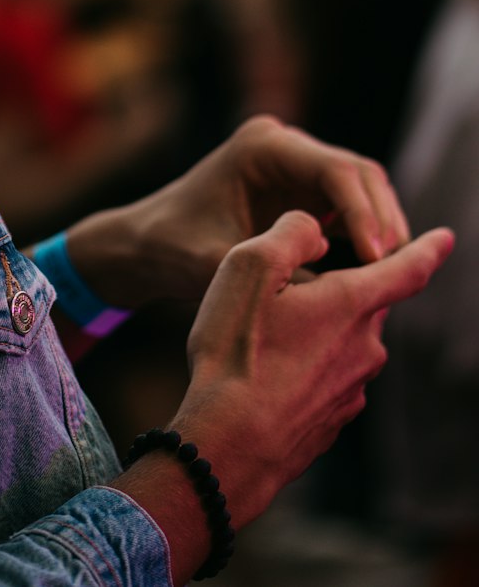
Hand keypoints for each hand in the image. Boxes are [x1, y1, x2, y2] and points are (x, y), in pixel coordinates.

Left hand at [65, 114, 411, 309]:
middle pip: (358, 174)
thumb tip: (347, 289)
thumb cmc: (172, 249)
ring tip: (393, 278)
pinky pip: (348, 208)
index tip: (379, 259)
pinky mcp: (301, 192)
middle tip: (398, 271)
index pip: (334, 169)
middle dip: (382, 220)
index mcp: (262, 146)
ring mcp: (294, 167)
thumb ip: (280, 272)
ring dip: (380, 228)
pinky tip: (375, 275)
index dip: (363, 213)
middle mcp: (284, 147)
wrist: (144, 245)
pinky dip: (365, 236)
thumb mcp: (222, 265)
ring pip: (361, 190)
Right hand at [177, 210, 453, 525]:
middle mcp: (365, 348)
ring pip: (343, 343)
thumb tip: (318, 230)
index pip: (407, 269)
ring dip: (316, 333)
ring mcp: (352, 390)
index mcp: (352, 304)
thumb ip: (293, 232)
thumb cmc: (236, 351)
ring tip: (264, 341)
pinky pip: (327, 378)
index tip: (446, 237)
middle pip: (363, 305)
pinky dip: (305, 369)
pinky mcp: (333, 421)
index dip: (428, 249)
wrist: (228, 445)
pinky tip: (266, 376)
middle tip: (287, 294)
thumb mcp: (250, 266)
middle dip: (336, 293)